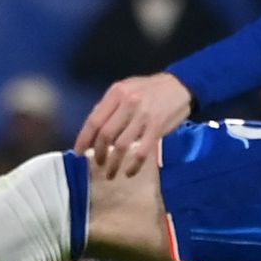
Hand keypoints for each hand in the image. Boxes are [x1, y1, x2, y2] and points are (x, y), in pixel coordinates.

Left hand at [74, 73, 194, 177]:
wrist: (182, 86)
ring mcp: (143, 116)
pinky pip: (141, 152)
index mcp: (116, 93)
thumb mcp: (127, 89)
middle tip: (98, 164)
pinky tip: (129, 173)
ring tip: (110, 173)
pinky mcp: (157, 128)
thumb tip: (92, 129)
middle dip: (98, 153)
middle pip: (106, 134)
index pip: (94, 120)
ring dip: (113, 163)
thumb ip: (110, 106)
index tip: (78, 153)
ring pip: (122, 146)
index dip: (84, 139)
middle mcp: (128, 103)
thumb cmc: (150, 89)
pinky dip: (133, 165)